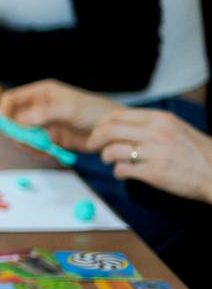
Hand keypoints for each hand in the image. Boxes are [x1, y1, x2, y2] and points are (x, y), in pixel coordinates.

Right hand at [0, 80, 118, 151]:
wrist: (114, 131)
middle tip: (23, 142)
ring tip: (42, 148)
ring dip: (27, 143)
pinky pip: (34, 146)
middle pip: (12, 119)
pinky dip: (37, 151)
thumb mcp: (68, 109)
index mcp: (41, 93)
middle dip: (15, 131)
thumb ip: (42, 113)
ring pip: (22, 135)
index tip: (5, 126)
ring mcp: (44, 124)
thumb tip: (18, 121)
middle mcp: (38, 107)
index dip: (4, 112)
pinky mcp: (50, 138)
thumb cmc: (94, 112)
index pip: (11, 99)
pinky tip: (49, 152)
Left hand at [86, 108, 211, 202]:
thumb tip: (122, 124)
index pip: (117, 115)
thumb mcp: (174, 128)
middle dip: (95, 139)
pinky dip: (118, 172)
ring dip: (106, 157)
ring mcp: (154, 152)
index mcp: (159, 119)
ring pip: (112, 150)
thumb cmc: (195, 152)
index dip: (102, 124)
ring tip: (110, 161)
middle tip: (92, 146)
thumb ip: (151, 124)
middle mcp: (155, 133)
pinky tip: (123, 173)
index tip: (98, 131)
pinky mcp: (154, 173)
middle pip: (109, 130)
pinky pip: (123, 170)